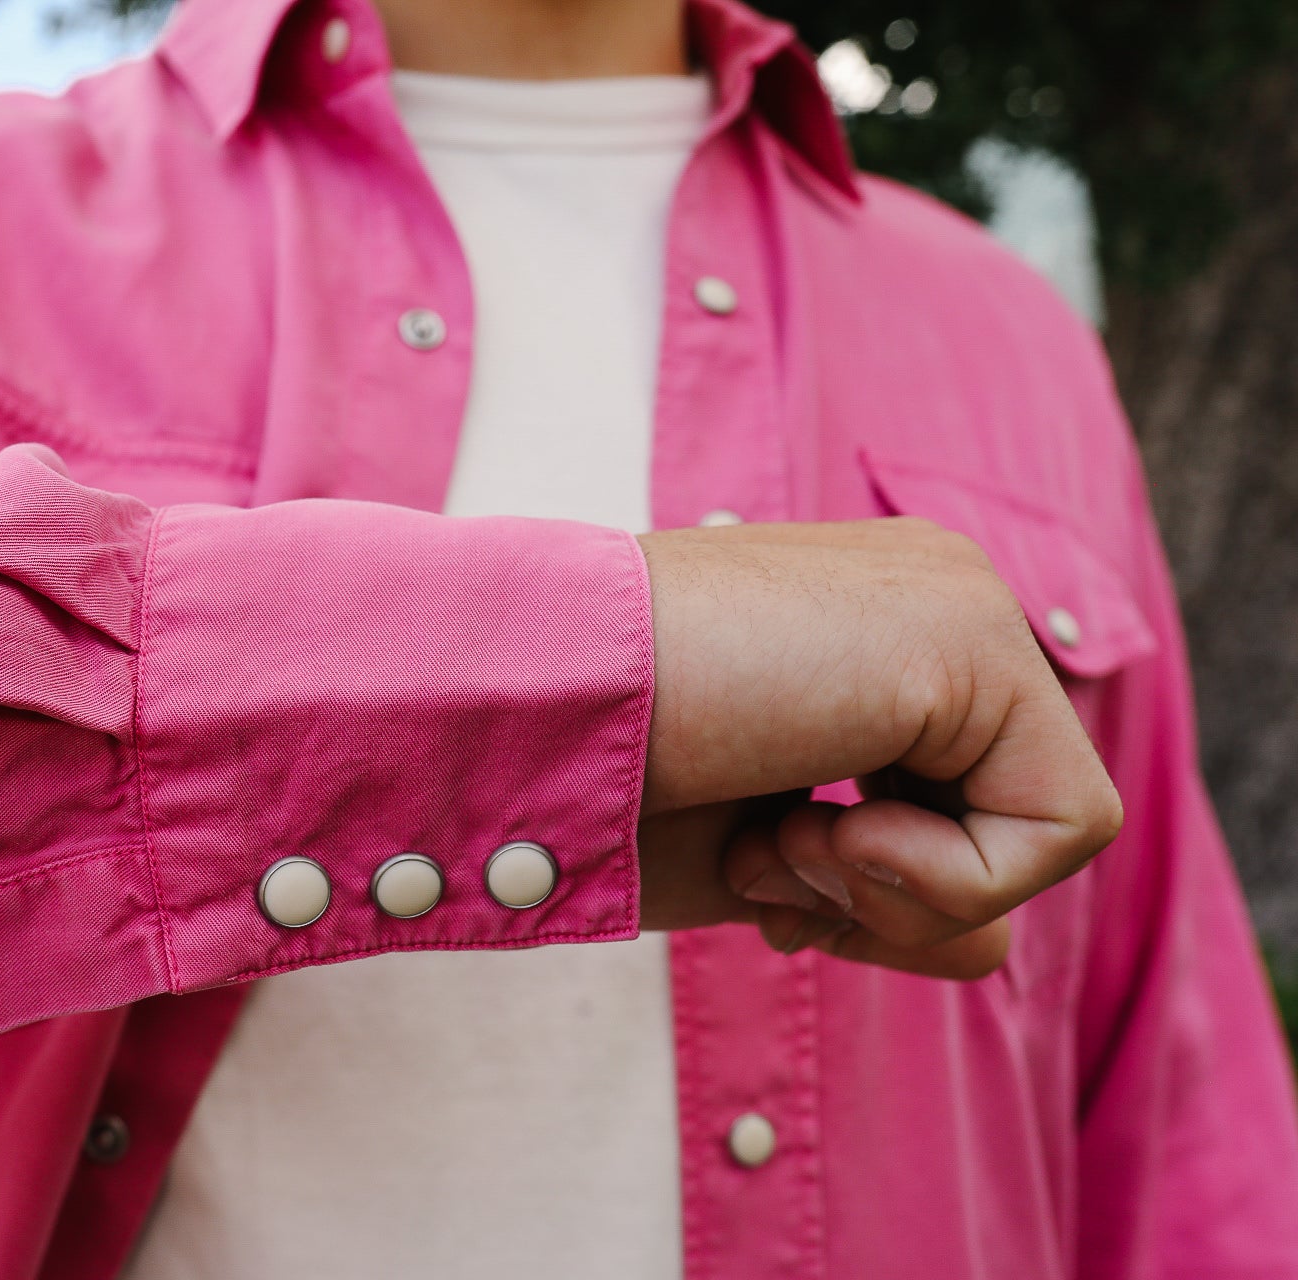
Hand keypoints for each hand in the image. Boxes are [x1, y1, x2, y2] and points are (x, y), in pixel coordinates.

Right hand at [635, 517, 1120, 971]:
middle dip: (890, 894)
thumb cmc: (607, 784)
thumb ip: (887, 895)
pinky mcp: (969, 641)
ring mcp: (960, 605)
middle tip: (764, 862)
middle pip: (1010, 822)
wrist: (518, 705)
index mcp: (876, 629)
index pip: (958, 803)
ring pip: (1044, 832)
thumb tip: (993, 948)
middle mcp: (934, 598)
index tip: (755, 868)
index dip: (870, 884)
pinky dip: (937, 876)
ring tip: (776, 835)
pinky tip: (822, 821)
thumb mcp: (763, 863)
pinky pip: (1059, 828)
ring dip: (899, 888)